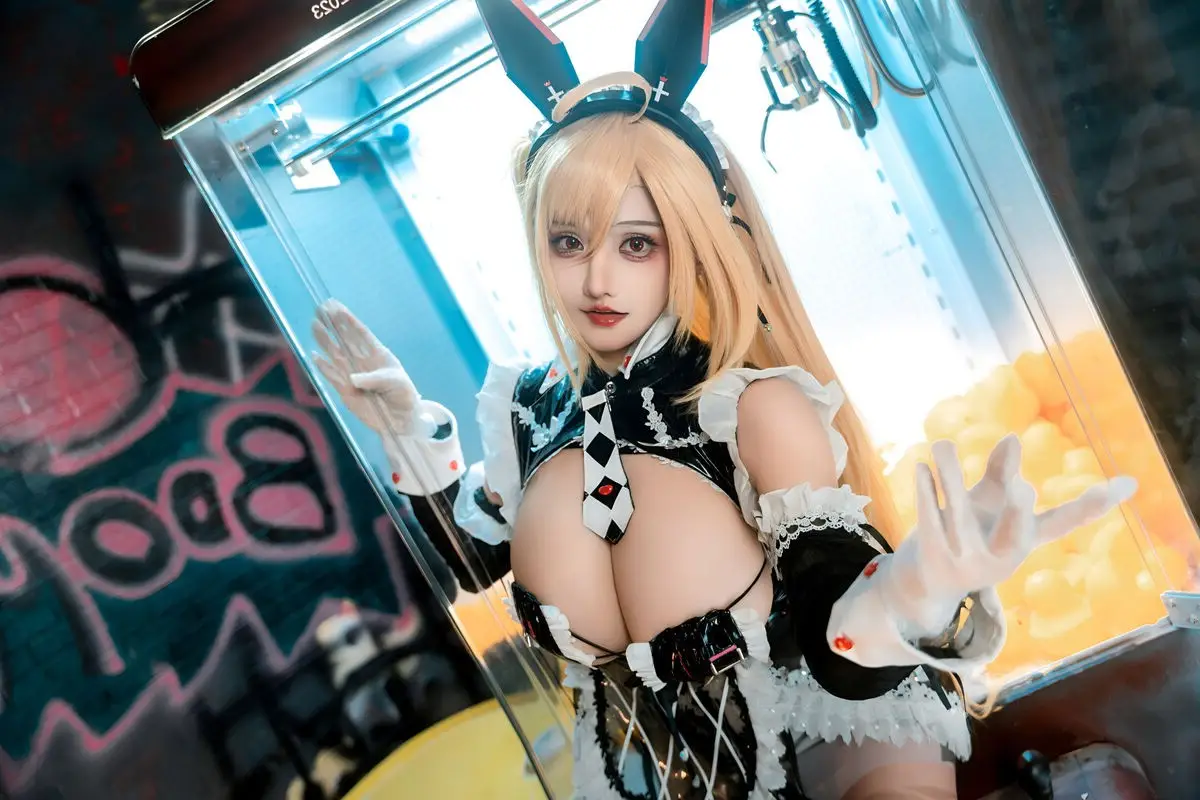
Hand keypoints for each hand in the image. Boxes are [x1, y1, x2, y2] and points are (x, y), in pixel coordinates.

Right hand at [311, 300, 425, 435]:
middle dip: (333, 325)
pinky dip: (323, 367)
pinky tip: (314, 356)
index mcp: (378, 355)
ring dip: (325, 341)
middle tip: (321, 309)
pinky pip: (332, 376)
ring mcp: (353, 375)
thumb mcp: (396, 384)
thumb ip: (376, 379)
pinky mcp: (345, 391)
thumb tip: (353, 378)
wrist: (401, 420)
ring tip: (315, 326)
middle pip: (345, 340)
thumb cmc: (404, 396)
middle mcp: (363, 362)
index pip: (361, 334)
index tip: (337, 306)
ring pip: (335, 354)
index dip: (349, 320)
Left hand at [891, 435, 1136, 630]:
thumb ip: (1000, 475)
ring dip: (951, 477)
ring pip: (959, 516)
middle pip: (1014, 534)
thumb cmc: (968, 534)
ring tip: (943, 445)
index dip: (1095, 504)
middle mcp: (1000, 557)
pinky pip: (929, 521)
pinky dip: (925, 492)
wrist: (928, 582)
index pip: (1064, 523)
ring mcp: (967, 561)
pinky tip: (921, 466)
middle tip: (1021, 489)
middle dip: (1018, 514)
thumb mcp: (989, 506)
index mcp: (1022, 542)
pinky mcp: (934, 558)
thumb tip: (1013, 439)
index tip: (1127, 482)